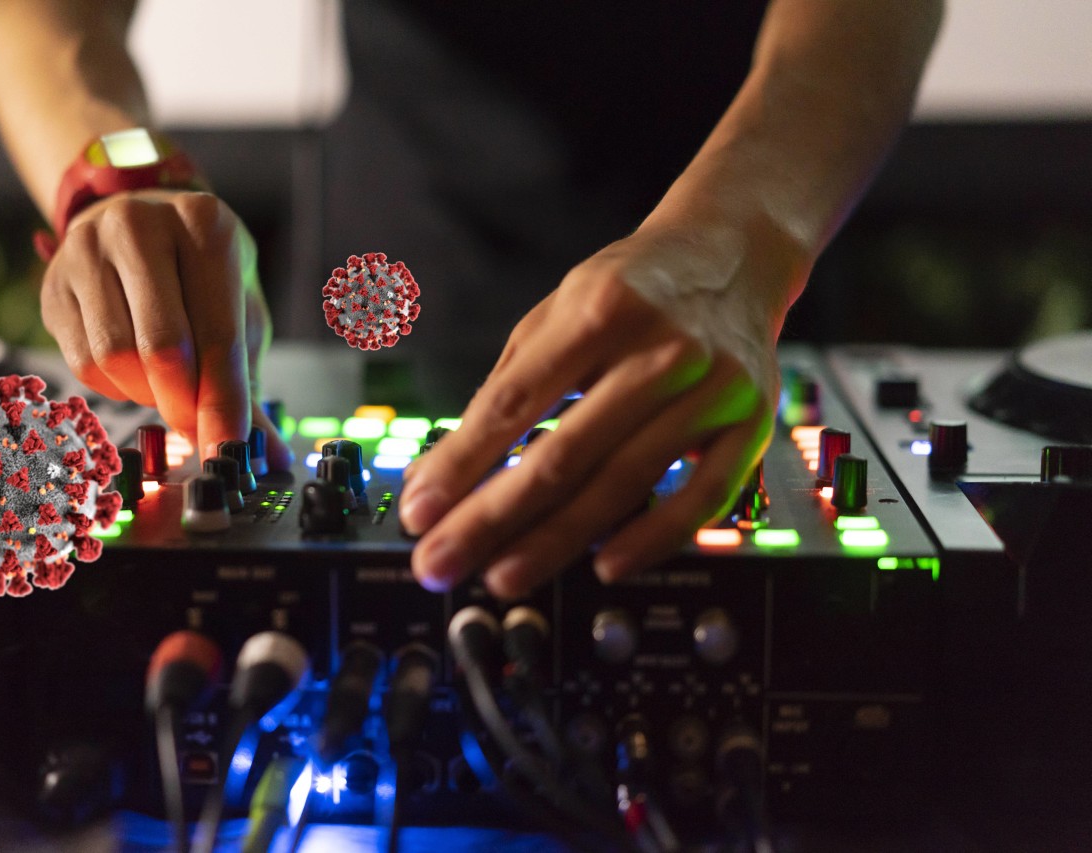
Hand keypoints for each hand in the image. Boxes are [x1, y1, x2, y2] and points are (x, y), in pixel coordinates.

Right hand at [39, 188, 292, 466]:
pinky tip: (134, 368)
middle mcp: (140, 225)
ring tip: (166, 382)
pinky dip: (116, 385)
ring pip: (115, 358)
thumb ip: (248, 382)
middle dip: (184, 405)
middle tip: (196, 426)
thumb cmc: (200, 272)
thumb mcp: (238, 310)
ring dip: (146, 393)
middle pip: (162, 348)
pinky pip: (82, 362)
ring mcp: (87, 249)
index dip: (224, 405)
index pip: (218, 336)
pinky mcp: (53, 282)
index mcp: (204, 225)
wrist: (137, 219)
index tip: (228, 450)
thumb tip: (271, 455)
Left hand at [399, 225, 788, 597]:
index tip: (419, 511)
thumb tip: (445, 469)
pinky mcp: (749, 424)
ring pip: (622, 482)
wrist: (737, 250)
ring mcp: (711, 389)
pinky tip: (604, 567)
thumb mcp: (560, 310)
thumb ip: (508, 386)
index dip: (461, 464)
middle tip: (441, 563)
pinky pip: (701, 497)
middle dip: (491, 519)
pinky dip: (652, 538)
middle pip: (563, 454)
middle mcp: (661, 349)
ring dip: (555, 541)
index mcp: (600, 310)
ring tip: (502, 577)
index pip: (514, 403)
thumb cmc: (634, 288)